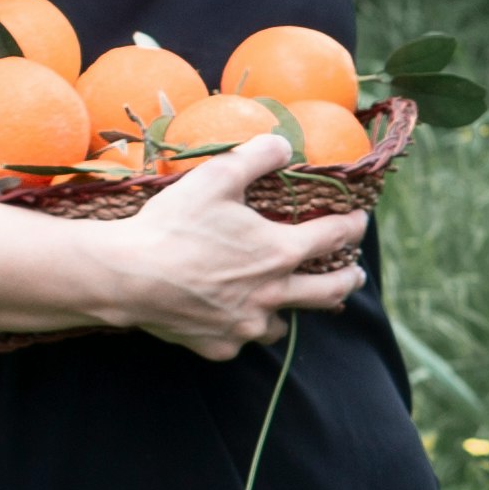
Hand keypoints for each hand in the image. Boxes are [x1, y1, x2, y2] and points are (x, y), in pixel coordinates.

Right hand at [103, 135, 368, 357]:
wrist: (129, 277)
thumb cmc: (174, 224)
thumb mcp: (216, 175)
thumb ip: (256, 156)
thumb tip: (283, 143)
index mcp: (280, 252)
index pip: (334, 237)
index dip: (353, 226)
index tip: (359, 222)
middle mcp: (273, 294)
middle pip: (329, 292)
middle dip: (348, 280)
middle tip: (356, 274)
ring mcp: (247, 325)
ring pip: (284, 323)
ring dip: (291, 308)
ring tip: (289, 299)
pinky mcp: (221, 346)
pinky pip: (241, 338)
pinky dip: (242, 326)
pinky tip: (231, 315)